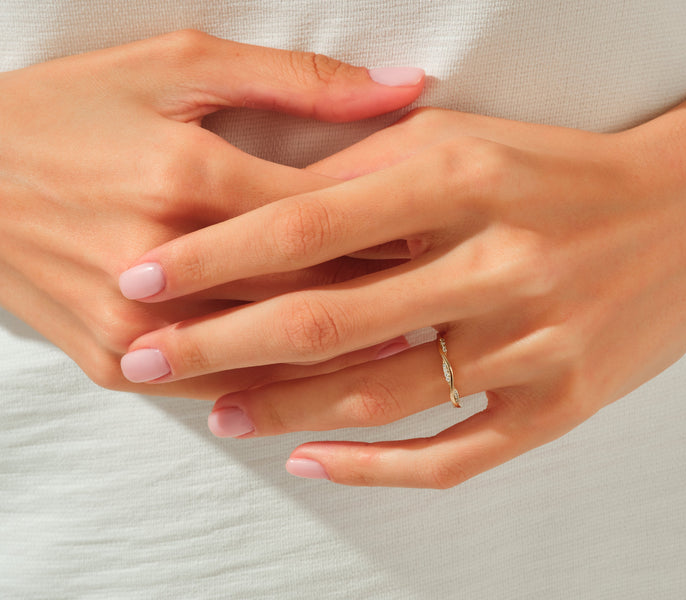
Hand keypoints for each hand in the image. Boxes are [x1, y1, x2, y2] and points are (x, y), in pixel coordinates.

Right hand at [0, 29, 423, 396]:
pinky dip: (282, 385)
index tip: (449, 239)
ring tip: (415, 343)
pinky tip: (333, 378)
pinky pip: (221, 389)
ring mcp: (134, 326)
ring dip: (350, 355)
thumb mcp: (176, 66)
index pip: (327, 221)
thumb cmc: (73, 109)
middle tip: (449, 295)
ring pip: (274, 356)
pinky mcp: (113, 364)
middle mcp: (164, 264)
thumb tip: (406, 84)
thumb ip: (298, 82)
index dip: (399, 231)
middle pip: (308, 294)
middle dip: (388, 296)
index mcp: (188, 179)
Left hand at [121, 36, 685, 485]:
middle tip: (147, 362)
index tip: (143, 281)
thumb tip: (272, 214)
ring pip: (384, 394)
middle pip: (331, 320)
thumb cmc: (563, 169)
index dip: (213, 257)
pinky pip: (458, 453)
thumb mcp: (466, 142)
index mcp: (462, 179)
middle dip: (221, 345)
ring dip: (289, 410)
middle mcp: (498, 261)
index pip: (306, 226)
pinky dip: (380, 469)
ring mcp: (535, 340)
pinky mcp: (564, 400)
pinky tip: (317, 463)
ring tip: (221, 414)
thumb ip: (369, 174)